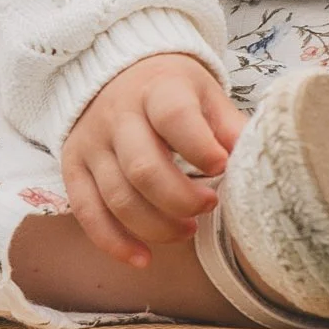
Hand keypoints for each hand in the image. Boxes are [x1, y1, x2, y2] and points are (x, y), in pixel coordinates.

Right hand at [60, 53, 247, 267]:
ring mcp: (92, 143)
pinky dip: (114, 242)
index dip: (199, 147)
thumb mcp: (204, 92)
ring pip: (118, 197)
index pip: (174, 117)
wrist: (114, 71)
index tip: (222, 167)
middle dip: (181, 200)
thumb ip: (227, 125)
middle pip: (143, 168)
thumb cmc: (169, 89)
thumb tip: (255, 156)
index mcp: (157, 89)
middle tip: (209, 205)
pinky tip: (143, 258)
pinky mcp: (73, 166)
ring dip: (156, 226)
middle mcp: (118, 115)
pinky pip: (87, 212)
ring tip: (188, 230)